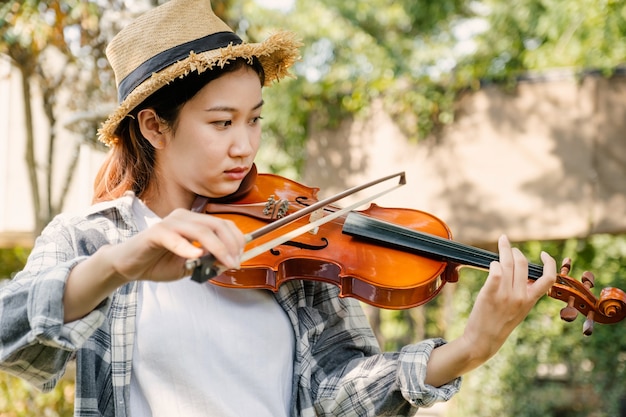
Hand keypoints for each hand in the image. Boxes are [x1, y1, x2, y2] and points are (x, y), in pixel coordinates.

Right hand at [107, 208, 244, 282]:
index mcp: (193, 221)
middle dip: (230, 245)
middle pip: (216, 225)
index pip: (223, 224)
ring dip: (217, 248)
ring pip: (200, 230)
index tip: (241, 256)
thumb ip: (207, 262)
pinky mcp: (155, 233)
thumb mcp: (190, 265)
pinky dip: (187, 247)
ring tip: (224, 262)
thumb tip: (227, 262)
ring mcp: (169, 223)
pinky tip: (195, 256)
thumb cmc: (158, 262)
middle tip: (235, 262)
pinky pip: (174, 238)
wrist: (129, 266)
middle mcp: (183, 217)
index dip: (236, 239)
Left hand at [425, 234, 556, 386]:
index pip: (549, 278)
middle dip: (515, 251)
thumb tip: (525, 274)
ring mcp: (505, 295)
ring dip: (504, 250)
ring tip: (501, 246)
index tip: (543, 254)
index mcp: (531, 300)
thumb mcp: (520, 309)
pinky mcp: (490, 294)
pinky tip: (492, 263)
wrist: (484, 339)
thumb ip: (525, 293)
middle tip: (508, 247)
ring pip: (508, 264)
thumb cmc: (500, 323)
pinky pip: (495, 272)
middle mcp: (520, 296)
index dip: (549, 263)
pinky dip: (494, 264)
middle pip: (523, 263)